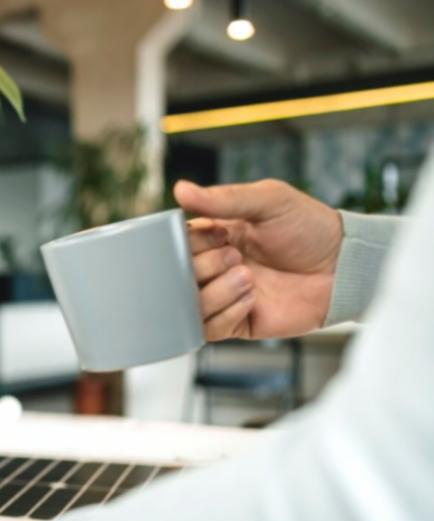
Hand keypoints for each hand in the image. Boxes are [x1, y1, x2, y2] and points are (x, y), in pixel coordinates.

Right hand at [174, 179, 343, 340]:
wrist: (345, 266)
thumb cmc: (311, 228)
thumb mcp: (269, 201)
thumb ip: (224, 198)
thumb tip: (180, 190)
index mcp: (213, 237)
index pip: (175, 243)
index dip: (189, 243)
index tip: (218, 235)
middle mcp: (213, 267)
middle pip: (177, 276)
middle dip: (205, 266)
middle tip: (236, 257)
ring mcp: (223, 296)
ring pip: (189, 304)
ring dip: (216, 291)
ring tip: (248, 277)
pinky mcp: (238, 323)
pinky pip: (209, 330)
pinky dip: (226, 313)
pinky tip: (252, 298)